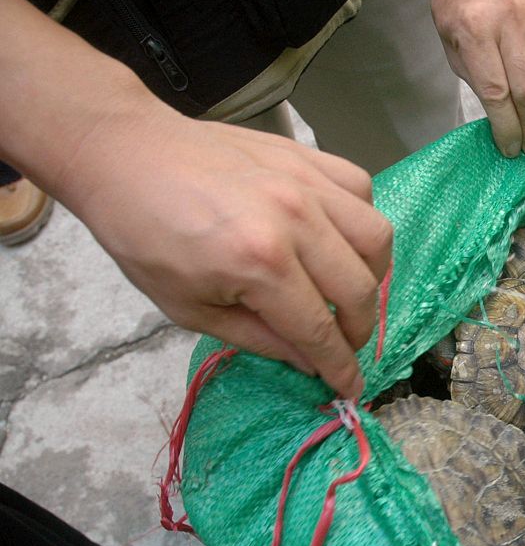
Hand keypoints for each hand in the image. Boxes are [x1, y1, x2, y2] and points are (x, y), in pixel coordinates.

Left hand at [69, 110, 391, 399]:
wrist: (127, 156)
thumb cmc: (145, 235)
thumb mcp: (189, 308)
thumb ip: (259, 339)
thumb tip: (309, 363)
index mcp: (259, 263)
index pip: (318, 329)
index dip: (339, 367)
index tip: (350, 388)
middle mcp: (294, 220)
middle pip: (357, 289)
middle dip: (358, 331)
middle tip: (342, 343)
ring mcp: (305, 183)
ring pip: (376, 238)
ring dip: (371, 276)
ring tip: (349, 290)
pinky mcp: (307, 157)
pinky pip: (362, 191)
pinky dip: (361, 222)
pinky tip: (338, 238)